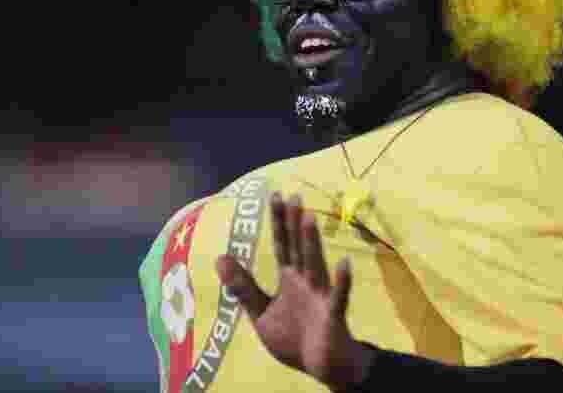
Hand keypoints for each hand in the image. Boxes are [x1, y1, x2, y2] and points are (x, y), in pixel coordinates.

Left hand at [215, 193, 374, 391]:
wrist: (321, 366)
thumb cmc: (294, 338)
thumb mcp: (262, 313)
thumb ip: (243, 287)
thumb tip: (219, 257)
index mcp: (289, 278)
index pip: (282, 244)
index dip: (278, 221)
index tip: (276, 195)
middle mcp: (305, 281)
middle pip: (297, 247)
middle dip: (294, 223)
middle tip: (294, 195)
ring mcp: (320, 296)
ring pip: (314, 265)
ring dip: (311, 242)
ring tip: (308, 218)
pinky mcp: (332, 315)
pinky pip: (337, 297)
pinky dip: (341, 282)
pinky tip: (343, 264)